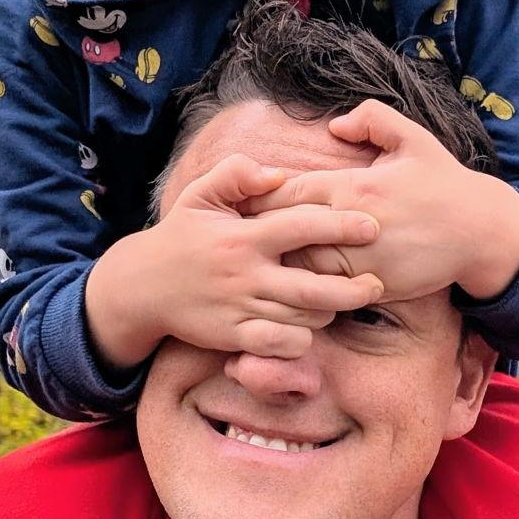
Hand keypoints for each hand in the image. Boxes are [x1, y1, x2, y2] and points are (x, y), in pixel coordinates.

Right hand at [86, 153, 383, 367]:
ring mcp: (240, 309)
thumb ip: (238, 173)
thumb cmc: (183, 235)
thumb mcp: (201, 194)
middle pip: (312, 286)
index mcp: (243, 236)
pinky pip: (280, 345)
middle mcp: (245, 275)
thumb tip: (280, 175)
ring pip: (302, 318)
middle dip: (352, 288)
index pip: (301, 226)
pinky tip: (308, 327)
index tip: (373, 226)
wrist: (142, 286)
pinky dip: (301, 340)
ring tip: (343, 300)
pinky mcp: (234, 337)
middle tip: (377, 283)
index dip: (341, 225)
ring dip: (329, 311)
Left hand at [255, 100, 518, 302]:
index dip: (258, 197)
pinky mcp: (373, 285)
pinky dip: (306, 290)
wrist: (481, 230)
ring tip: (253, 266)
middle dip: (256, 234)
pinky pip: (327, 292)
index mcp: (353, 185)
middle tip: (231, 240)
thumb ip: (372, 121)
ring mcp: (361, 259)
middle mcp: (352, 223)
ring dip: (278, 265)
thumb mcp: (413, 138)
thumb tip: (334, 125)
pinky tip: (290, 289)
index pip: (287, 191)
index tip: (239, 202)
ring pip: (300, 266)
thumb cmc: (444, 182)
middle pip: (284, 231)